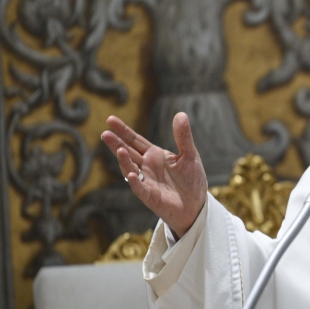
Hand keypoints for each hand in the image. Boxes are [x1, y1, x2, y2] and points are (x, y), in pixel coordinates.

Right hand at [101, 112, 207, 236]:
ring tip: (120, 150)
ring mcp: (147, 181)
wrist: (196, 204)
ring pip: (131, 169)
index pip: (135, 140)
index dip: (123, 131)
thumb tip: (180, 114)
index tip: (110, 119)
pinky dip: (135, 182)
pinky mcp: (150, 197)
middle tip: (105, 133)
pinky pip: (140, 189)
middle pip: (128, 153)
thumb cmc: (191, 179)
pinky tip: (132, 174)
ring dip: (124, 161)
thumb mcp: (189, 155)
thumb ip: (183, 136)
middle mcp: (147, 167)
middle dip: (117, 144)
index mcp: (154, 155)